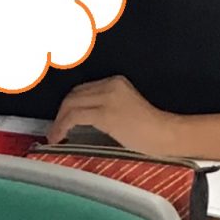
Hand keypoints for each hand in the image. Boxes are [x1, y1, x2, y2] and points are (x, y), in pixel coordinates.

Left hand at [46, 76, 180, 153]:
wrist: (165, 134)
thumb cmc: (148, 129)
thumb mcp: (124, 109)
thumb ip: (105, 107)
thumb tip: (80, 119)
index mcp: (115, 81)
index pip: (82, 90)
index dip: (68, 105)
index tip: (61, 121)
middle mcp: (109, 84)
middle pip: (73, 95)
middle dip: (61, 113)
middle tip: (56, 130)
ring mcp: (107, 97)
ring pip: (70, 104)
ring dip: (58, 121)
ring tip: (55, 136)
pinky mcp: (105, 113)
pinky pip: (74, 117)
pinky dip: (61, 127)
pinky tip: (59, 137)